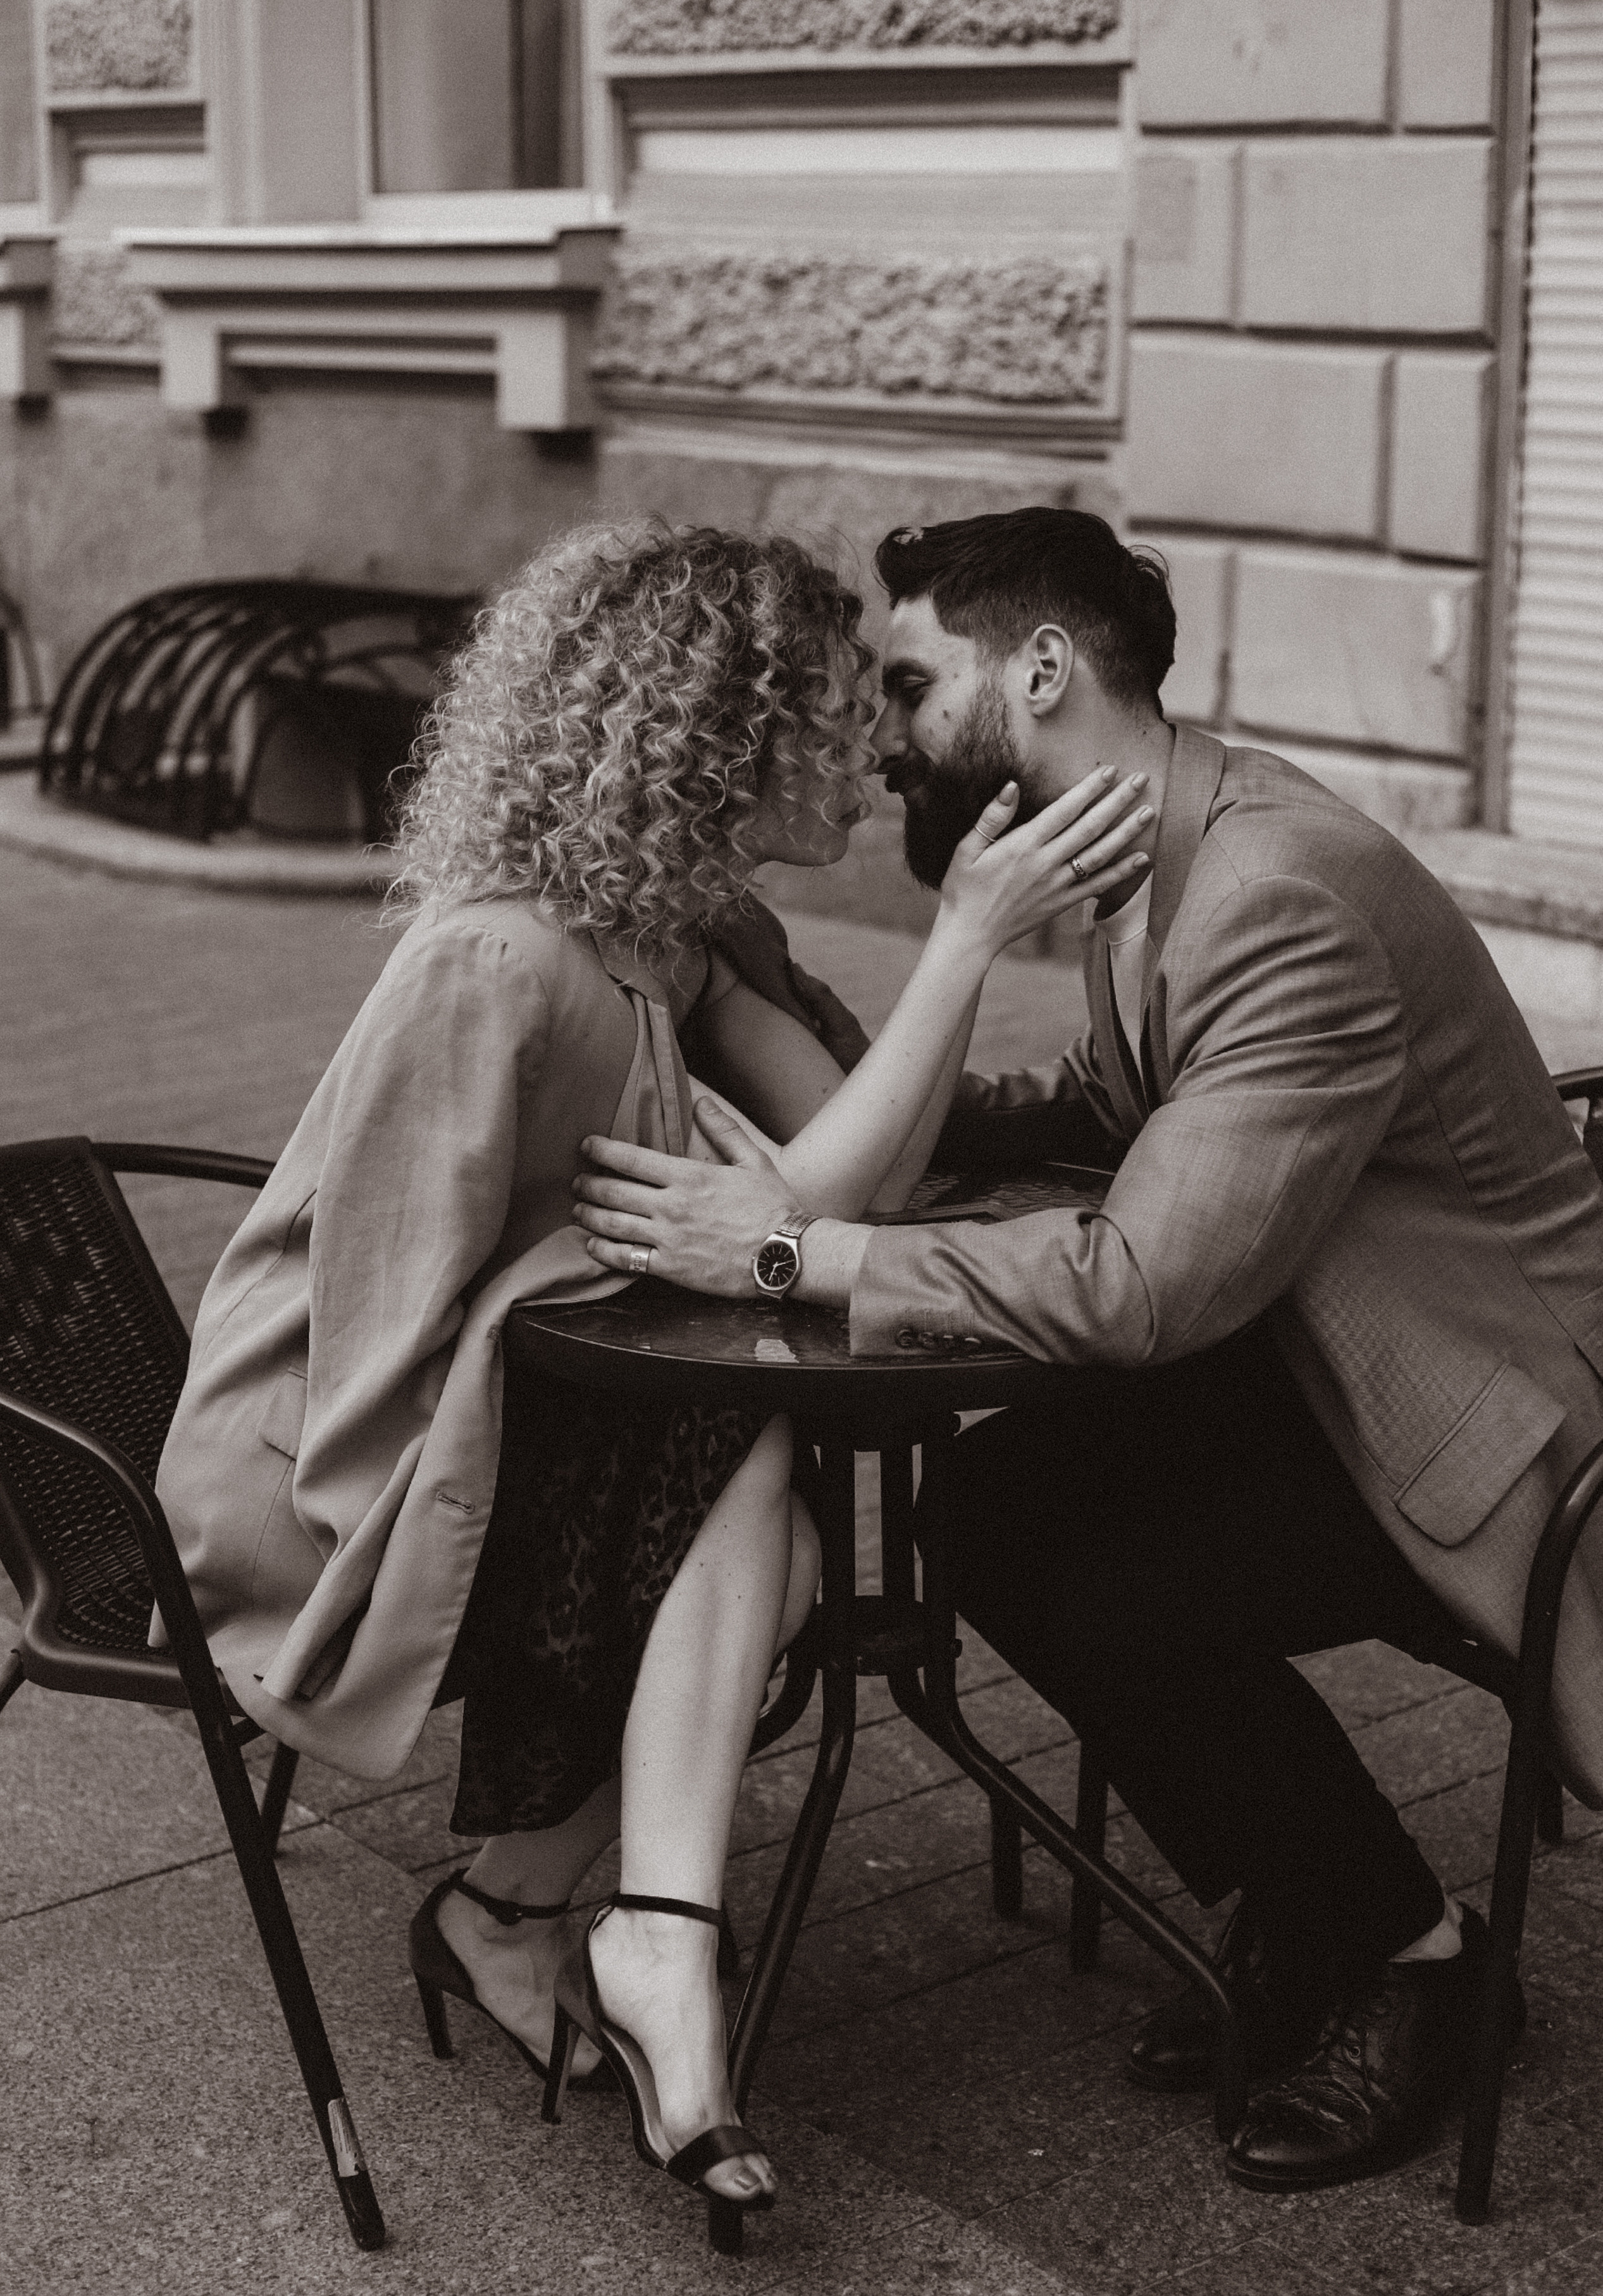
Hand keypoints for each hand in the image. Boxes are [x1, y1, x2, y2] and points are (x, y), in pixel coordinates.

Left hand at [574, 1102, 797, 1294]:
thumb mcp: (753, 1161)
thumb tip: (701, 1102)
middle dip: (588, 1185)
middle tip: (578, 1182)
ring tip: (578, 1211)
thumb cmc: (773, 1207)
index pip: (631, 1158)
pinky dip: (603, 1251)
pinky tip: (592, 1245)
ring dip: (588, 1216)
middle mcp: (671, 1206)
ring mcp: (668, 1238)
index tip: (586, 1146)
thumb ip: (724, 1130)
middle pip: (613, 1192)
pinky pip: (626, 1259)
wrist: (785, 1255)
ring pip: (613, 1225)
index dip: (601, 1150)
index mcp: (688, 1176)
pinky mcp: (671, 1268)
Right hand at [938, 768, 1152, 955]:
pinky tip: (1142, 858)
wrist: (969, 935)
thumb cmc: (964, 888)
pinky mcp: (1062, 903)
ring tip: (1149, 812)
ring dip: (1126, 832)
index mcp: (1023, 845)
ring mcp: (1057, 885)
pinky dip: (1121, 872)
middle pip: (1089, 827)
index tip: (1110, 771)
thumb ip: (992, 817)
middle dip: (1117, 801)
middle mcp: (1045, 864)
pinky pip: (1097, 886)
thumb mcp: (967, 848)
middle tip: (1141, 780)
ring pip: (1099, 854)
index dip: (1089, 789)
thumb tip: (1011, 786)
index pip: (1064, 810)